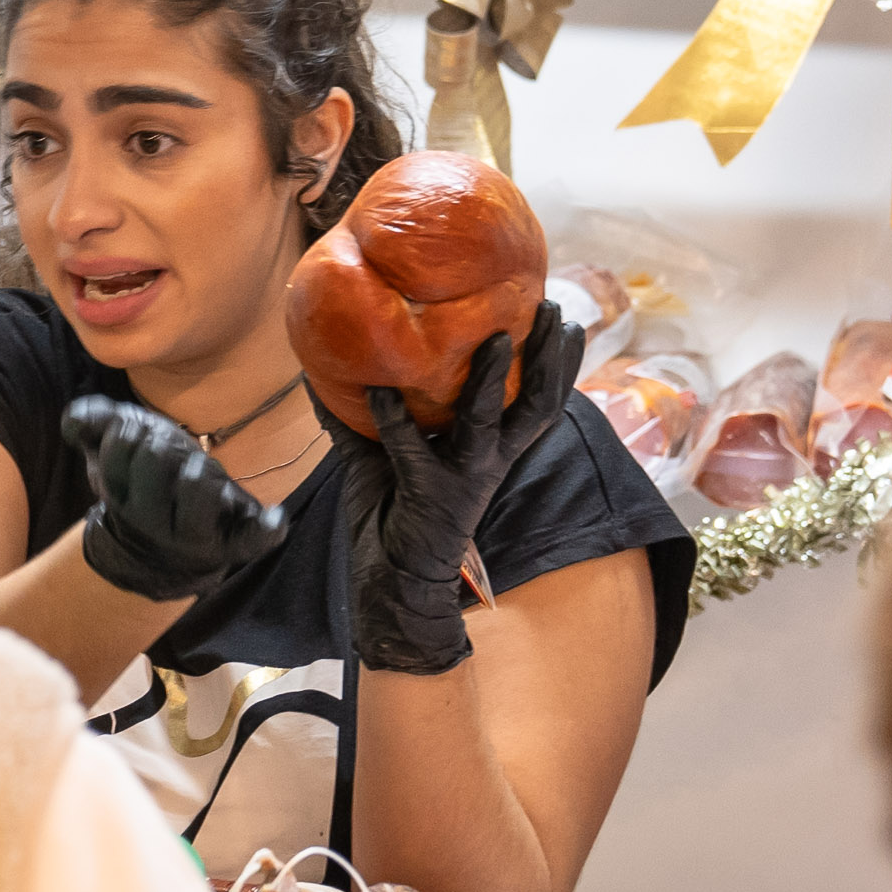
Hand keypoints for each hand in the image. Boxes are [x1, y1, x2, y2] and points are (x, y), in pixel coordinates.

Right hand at [62, 395, 288, 601]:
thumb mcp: (112, 454)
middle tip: (164, 446)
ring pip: (199, 491)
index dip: (126, 433)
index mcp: (124, 502)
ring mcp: (201, 537)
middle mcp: (158, 524)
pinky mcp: (238, 543)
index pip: (119, 453)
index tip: (133, 432)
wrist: (163, 556)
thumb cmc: (144, 486)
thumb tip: (74, 421)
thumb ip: (91, 426)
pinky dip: (267, 527)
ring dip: (198, 468)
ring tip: (198, 466)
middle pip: (156, 462)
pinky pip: (256, 538)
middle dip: (160, 443)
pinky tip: (275, 517)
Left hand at [323, 303, 588, 674]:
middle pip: (536, 404)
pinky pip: (409, 450)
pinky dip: (390, 419)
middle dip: (548, 358)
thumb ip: (365, 414)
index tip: (566, 319)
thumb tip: (325, 368)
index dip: (558, 363)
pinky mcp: (428, 496)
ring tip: (497, 339)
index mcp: (491, 449)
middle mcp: (488, 461)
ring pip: (488, 422)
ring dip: (493, 381)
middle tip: (552, 310)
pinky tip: (377, 391)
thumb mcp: (384, 454)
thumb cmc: (393, 514)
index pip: (537, 400)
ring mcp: (463, 479)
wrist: (391, 582)